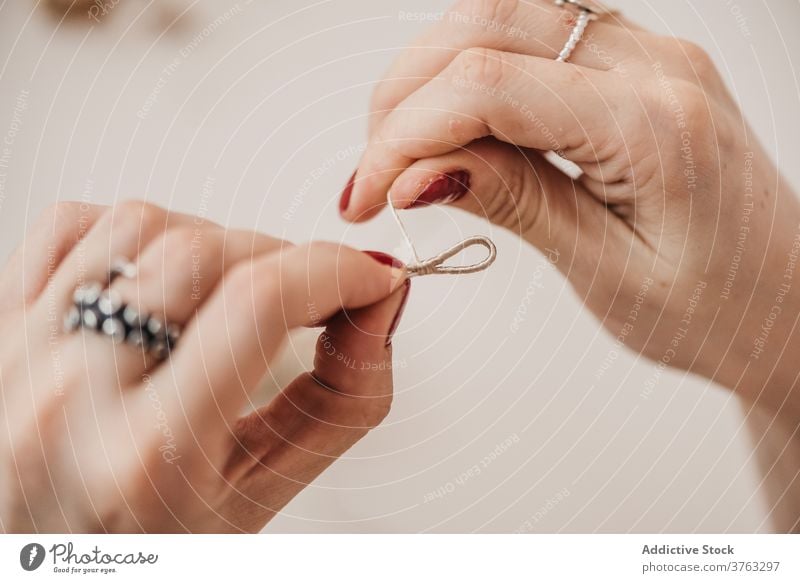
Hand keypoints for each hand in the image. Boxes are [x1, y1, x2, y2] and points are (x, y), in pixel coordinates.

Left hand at [0, 201, 408, 531]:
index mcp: (146, 454)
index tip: (367, 275)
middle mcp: (67, 397)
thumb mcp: (259, 495)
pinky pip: (68, 224)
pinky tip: (161, 273)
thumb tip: (377, 306)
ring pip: (139, 223)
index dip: (336, 269)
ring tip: (229, 291)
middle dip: (284, 258)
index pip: (258, 303)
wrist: (45, 563)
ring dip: (212, 240)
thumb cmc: (144, 546)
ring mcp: (20, 352)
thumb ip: (341, 401)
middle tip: (309, 293)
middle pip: (202, 252)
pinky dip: (134, 230)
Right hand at [340, 0, 799, 416]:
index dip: (404, 136)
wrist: (786, 302)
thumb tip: (419, 170)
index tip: (366, 193)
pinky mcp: (635, 63)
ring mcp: (648, 54)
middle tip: (374, 173)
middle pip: (487, 25)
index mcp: (656, 124)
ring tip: (406, 149)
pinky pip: (534, 34)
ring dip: (434, 74)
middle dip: (406, 97)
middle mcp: (657, 65)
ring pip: (504, 14)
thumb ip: (515, 203)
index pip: (489, 86)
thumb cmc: (720, 307)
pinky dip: (475, 69)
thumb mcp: (609, 274)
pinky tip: (457, 122)